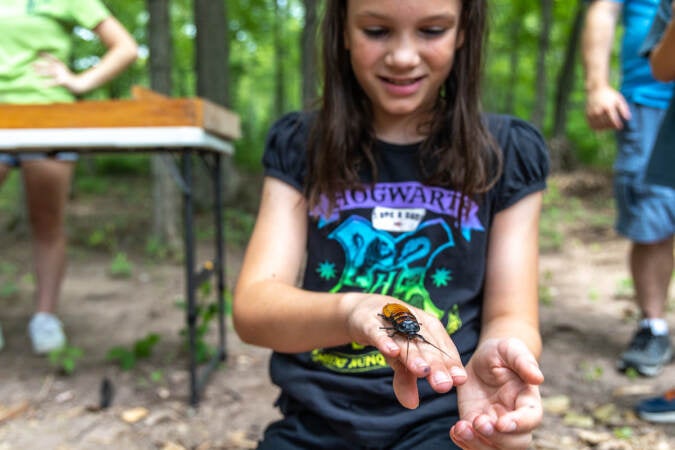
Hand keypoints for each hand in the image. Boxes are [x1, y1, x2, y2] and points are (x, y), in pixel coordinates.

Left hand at [33, 53, 87, 94]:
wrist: (79, 84)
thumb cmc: (69, 78)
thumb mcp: (62, 71)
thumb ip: (55, 68)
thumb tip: (48, 68)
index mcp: (60, 65)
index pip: (52, 58)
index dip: (45, 55)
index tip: (38, 52)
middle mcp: (60, 68)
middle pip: (48, 66)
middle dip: (39, 65)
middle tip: (30, 65)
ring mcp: (62, 74)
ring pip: (50, 72)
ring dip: (42, 72)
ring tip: (35, 73)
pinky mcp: (63, 81)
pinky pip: (54, 82)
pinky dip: (49, 84)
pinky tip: (43, 85)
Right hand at [340, 295, 466, 408]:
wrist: (364, 310)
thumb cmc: (392, 336)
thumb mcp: (400, 359)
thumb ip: (406, 379)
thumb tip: (412, 405)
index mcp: (428, 329)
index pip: (442, 348)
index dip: (450, 363)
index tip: (459, 380)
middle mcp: (413, 323)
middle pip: (426, 346)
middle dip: (435, 365)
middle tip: (444, 384)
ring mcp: (391, 321)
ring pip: (404, 339)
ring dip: (413, 355)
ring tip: (422, 371)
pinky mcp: (370, 322)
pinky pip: (379, 332)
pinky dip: (385, 341)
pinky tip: (392, 351)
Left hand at [450, 338, 543, 449]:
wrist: (483, 358)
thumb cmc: (501, 352)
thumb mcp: (510, 348)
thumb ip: (523, 361)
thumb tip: (538, 377)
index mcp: (528, 401)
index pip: (531, 420)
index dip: (518, 425)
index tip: (502, 422)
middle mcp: (514, 418)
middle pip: (515, 443)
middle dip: (497, 438)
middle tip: (478, 422)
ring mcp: (495, 425)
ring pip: (494, 449)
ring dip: (478, 444)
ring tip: (461, 428)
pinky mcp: (476, 425)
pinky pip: (474, 444)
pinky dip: (464, 443)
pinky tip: (455, 430)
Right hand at [585, 85, 630, 129]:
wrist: (596, 89)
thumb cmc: (610, 95)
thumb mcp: (618, 99)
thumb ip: (624, 109)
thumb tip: (627, 119)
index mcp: (608, 107)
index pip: (613, 120)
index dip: (617, 125)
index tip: (620, 127)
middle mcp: (599, 111)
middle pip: (606, 124)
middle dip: (611, 127)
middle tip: (614, 126)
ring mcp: (592, 113)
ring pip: (598, 126)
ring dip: (604, 128)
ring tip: (608, 126)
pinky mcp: (587, 115)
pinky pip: (592, 125)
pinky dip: (596, 128)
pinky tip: (600, 126)